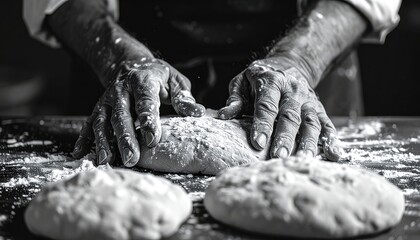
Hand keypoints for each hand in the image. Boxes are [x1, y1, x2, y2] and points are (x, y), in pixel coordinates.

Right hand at [72, 57, 204, 165]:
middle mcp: (121, 90)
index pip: (145, 102)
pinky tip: (80, 155)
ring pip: (102, 121)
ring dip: (103, 142)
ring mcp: (106, 100)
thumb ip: (183, 97)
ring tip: (106, 161)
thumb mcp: (175, 81)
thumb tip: (198, 113)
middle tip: (132, 159)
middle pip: (121, 115)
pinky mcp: (98, 108)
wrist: (131, 64)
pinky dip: (84, 139)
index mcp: (143, 81)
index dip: (148, 121)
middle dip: (125, 138)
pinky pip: (89, 124)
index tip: (153, 140)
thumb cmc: (159, 77)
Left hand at [218, 57, 342, 160]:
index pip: (266, 105)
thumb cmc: (260, 78)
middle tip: (278, 156)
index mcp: (271, 82)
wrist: (289, 64)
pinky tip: (334, 155)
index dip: (262, 124)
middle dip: (285, 137)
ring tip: (303, 160)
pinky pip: (327, 124)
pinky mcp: (319, 108)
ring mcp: (308, 100)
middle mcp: (293, 91)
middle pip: (290, 116)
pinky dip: (332, 140)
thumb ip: (235, 99)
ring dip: (308, 142)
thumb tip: (223, 116)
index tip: (257, 143)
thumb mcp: (243, 81)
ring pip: (311, 121)